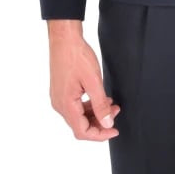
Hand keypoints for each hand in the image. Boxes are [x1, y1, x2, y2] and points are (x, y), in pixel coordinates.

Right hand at [48, 20, 121, 140]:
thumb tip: (107, 124)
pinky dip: (88, 106)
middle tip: (116, 112)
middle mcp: (59, 104)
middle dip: (100, 122)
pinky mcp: (61, 91)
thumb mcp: (93, 81)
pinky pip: (75, 106)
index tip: (115, 130)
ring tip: (111, 104)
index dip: (100, 135)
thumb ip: (100, 105)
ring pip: (78, 116)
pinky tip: (100, 98)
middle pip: (80, 125)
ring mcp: (58, 98)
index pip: (82, 132)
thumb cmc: (77, 56)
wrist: (64, 38)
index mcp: (66, 105)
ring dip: (95, 113)